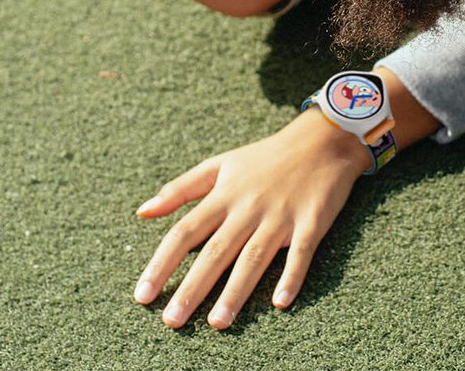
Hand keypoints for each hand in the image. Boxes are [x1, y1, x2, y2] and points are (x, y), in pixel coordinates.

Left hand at [133, 109, 372, 328]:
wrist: (321, 141)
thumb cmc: (265, 158)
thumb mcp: (219, 165)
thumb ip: (180, 189)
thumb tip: (142, 212)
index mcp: (223, 195)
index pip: (184, 233)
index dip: (161, 264)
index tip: (143, 295)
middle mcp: (248, 208)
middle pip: (215, 252)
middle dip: (193, 287)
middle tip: (172, 322)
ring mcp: (280, 217)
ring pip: (253, 258)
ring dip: (235, 291)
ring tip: (217, 322)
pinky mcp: (312, 222)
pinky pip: (301, 253)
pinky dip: (292, 276)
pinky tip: (280, 301)